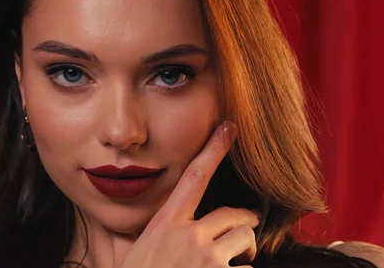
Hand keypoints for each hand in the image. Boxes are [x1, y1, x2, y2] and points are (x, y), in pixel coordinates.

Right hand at [116, 121, 258, 267]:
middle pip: (234, 214)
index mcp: (166, 224)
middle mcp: (188, 235)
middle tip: (243, 236)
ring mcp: (207, 259)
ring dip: (244, 254)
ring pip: (245, 242)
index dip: (213, 150)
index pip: (194, 177)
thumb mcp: (138, 253)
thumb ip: (157, 237)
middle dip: (243, 224)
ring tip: (231, 267)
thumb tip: (161, 231)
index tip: (229, 129)